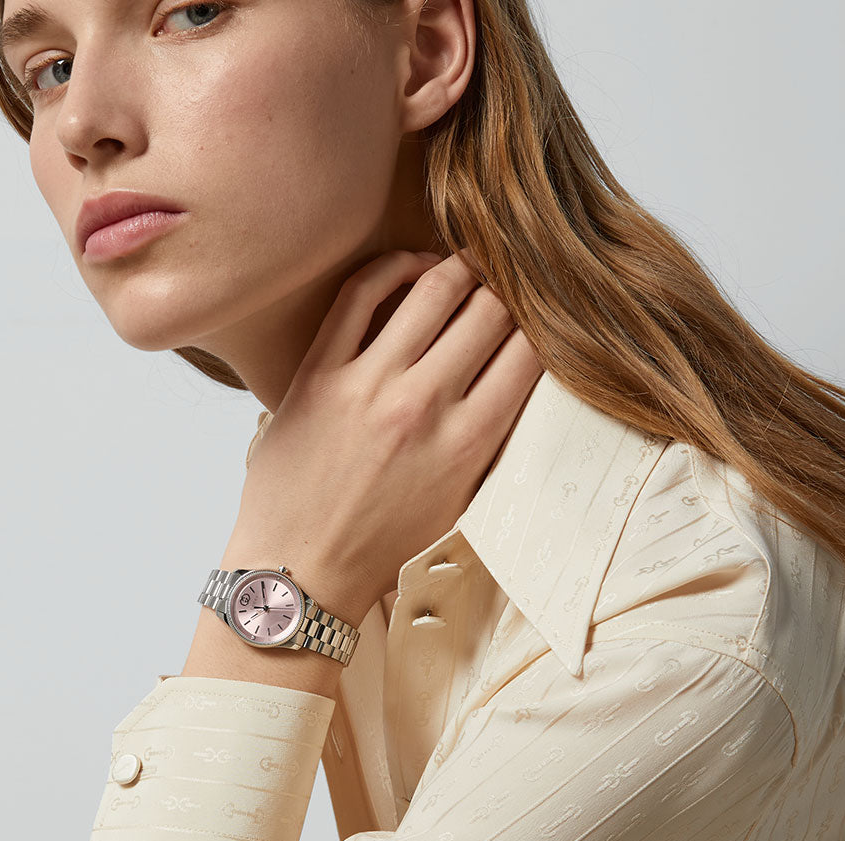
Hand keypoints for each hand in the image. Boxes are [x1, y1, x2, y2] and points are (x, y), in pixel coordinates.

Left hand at [230, 249, 543, 625]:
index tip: (541, 312)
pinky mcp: (318, 374)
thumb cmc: (380, 545)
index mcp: (468, 444)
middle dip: (509, 289)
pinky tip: (411, 269)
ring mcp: (368, 385)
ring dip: (461, 267)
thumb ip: (491, 442)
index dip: (544, 322)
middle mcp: (424, 406)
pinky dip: (394, 267)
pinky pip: (360, 293)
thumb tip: (518, 378)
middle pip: (491, 309)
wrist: (301, 570)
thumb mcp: (458, 504)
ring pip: (436, 289)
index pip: (530, 351)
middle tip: (508, 282)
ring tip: (467, 268)